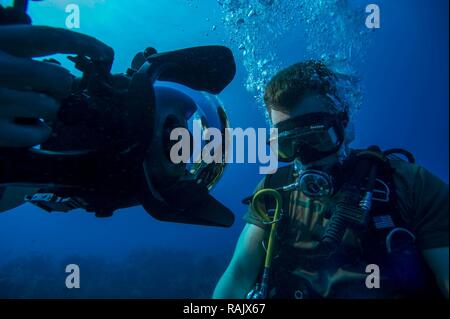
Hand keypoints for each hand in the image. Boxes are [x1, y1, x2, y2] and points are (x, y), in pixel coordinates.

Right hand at [0, 25, 113, 147]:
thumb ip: (18, 50)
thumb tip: (61, 67)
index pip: (49, 37)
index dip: (84, 42)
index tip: (107, 52)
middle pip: (59, 79)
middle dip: (62, 87)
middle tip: (47, 90)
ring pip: (51, 108)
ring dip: (46, 111)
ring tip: (25, 109)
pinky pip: (38, 135)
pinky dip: (37, 134)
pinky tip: (22, 127)